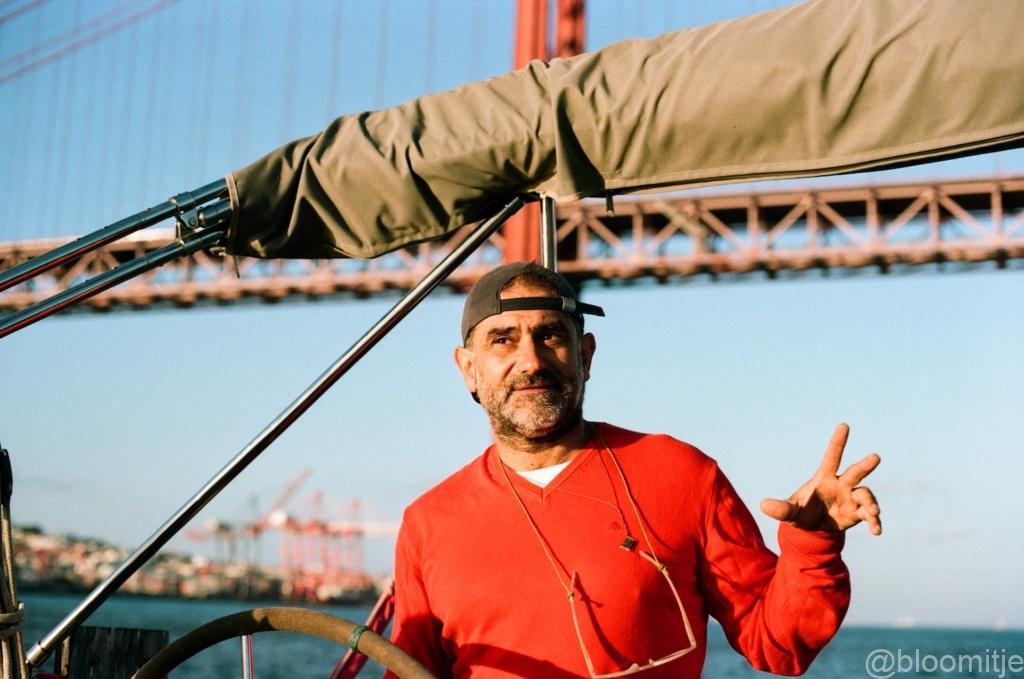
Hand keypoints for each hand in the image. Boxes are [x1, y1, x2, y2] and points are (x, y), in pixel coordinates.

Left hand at [760, 423, 881, 534]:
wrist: (813, 530)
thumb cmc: (801, 512)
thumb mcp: (790, 512)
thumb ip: (780, 509)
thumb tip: (763, 505)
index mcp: (824, 478)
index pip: (832, 457)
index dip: (838, 441)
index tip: (844, 425)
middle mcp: (841, 485)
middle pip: (855, 472)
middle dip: (865, 465)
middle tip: (875, 457)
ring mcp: (851, 498)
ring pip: (865, 494)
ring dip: (871, 503)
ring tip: (873, 513)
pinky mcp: (857, 513)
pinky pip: (869, 516)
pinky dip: (874, 522)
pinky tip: (876, 531)